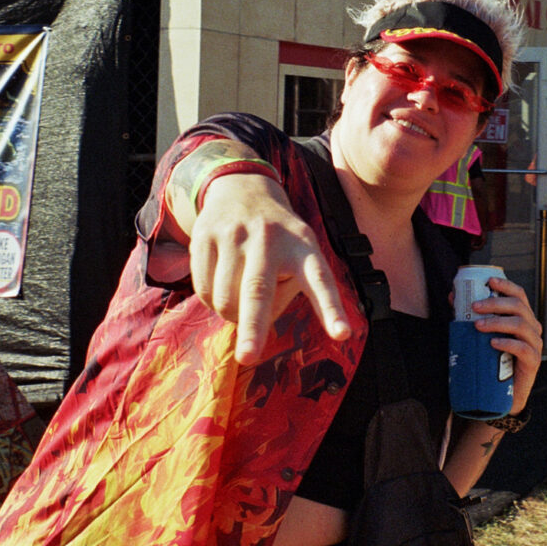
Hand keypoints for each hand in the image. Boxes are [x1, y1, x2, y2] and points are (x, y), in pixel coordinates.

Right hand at [190, 173, 350, 363]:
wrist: (241, 188)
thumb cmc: (277, 238)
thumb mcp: (296, 255)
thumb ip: (283, 292)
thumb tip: (252, 324)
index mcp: (303, 246)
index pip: (321, 280)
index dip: (331, 309)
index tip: (343, 334)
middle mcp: (270, 238)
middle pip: (258, 290)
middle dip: (253, 327)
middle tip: (248, 357)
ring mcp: (235, 234)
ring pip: (225, 298)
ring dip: (231, 315)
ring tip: (239, 300)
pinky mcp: (206, 235)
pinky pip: (203, 289)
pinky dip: (211, 300)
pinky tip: (220, 284)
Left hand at [471, 275, 542, 413]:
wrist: (503, 393)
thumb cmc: (494, 359)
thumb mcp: (483, 335)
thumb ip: (471, 316)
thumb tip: (453, 297)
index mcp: (522, 317)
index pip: (519, 295)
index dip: (506, 285)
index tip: (489, 281)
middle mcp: (532, 328)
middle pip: (518, 307)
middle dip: (495, 303)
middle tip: (474, 307)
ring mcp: (535, 344)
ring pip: (521, 325)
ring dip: (498, 322)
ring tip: (478, 326)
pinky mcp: (533, 362)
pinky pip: (524, 348)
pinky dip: (507, 343)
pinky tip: (492, 343)